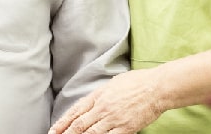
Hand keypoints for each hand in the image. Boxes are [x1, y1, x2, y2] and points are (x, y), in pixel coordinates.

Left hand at [49, 69, 164, 133]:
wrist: (156, 87)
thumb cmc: (137, 82)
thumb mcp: (113, 83)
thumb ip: (101, 94)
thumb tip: (92, 102)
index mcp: (99, 95)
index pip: (75, 111)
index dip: (62, 122)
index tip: (53, 130)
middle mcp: (103, 107)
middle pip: (79, 125)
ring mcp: (114, 119)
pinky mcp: (125, 128)